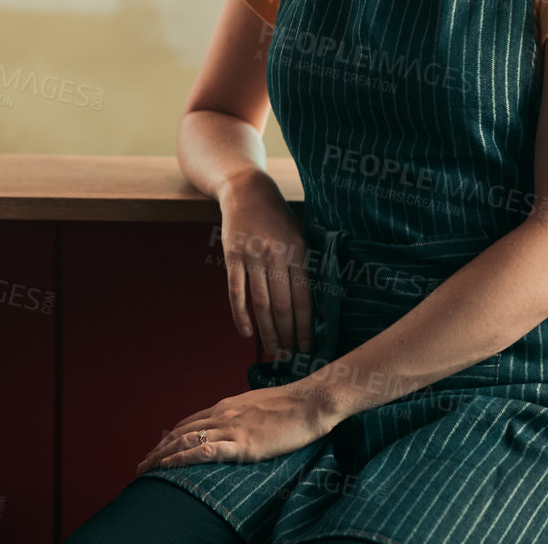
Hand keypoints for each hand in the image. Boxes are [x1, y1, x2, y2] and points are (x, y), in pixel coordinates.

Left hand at [135, 382, 331, 473]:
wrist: (310, 402)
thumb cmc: (291, 406)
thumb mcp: (258, 407)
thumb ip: (242, 417)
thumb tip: (235, 428)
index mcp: (226, 406)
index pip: (189, 422)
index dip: (171, 437)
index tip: (158, 449)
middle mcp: (222, 414)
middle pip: (181, 432)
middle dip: (159, 448)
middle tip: (142, 464)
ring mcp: (232, 428)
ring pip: (186, 441)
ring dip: (162, 455)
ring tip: (146, 468)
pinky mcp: (244, 444)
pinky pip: (206, 451)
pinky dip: (183, 458)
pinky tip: (169, 466)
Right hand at [217, 171, 313, 361]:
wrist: (247, 190)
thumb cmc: (278, 217)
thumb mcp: (300, 235)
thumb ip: (305, 266)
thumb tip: (315, 307)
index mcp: (298, 252)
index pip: (304, 299)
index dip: (305, 327)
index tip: (307, 348)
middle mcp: (275, 255)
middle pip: (282, 306)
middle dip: (287, 336)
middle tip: (289, 357)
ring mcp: (252, 255)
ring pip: (260, 303)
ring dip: (267, 331)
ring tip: (272, 351)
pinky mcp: (232, 255)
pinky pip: (236, 291)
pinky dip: (241, 315)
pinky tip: (247, 333)